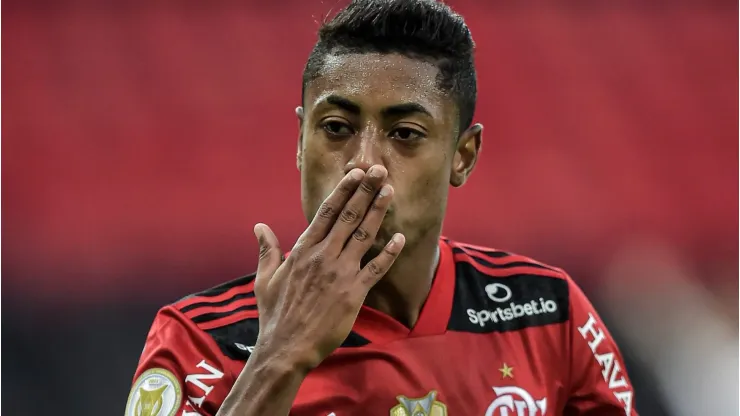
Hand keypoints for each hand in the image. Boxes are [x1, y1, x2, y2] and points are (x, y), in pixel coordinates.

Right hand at [251, 165, 404, 371]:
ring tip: (389, 191)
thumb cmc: (275, 314)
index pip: (326, 212)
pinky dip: (388, 253)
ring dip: (378, 211)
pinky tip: (400, 238)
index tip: (355, 173)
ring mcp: (339, 273)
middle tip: (379, 170)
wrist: (286, 348)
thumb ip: (267, 250)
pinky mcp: (353, 293)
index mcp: (303, 250)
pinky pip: (375, 269)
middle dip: (365, 191)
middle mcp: (323, 256)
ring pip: (363, 235)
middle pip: (348, 216)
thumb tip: (259, 227)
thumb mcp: (265, 278)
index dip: (343, 191)